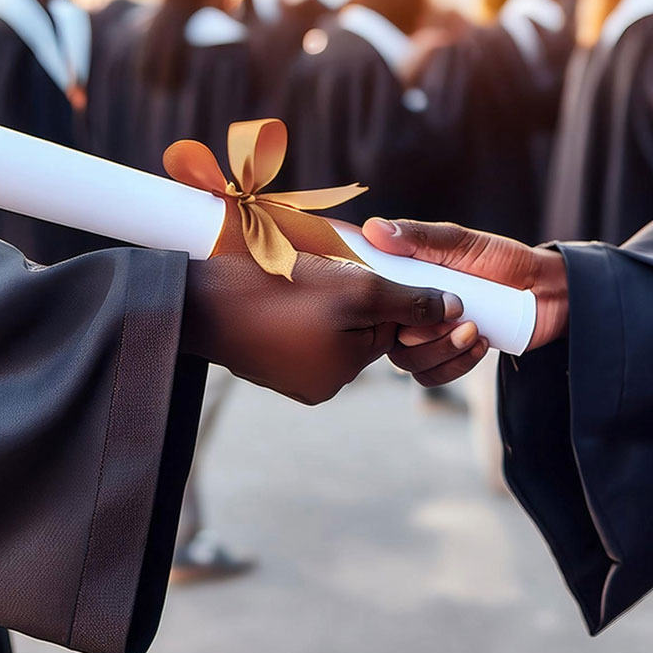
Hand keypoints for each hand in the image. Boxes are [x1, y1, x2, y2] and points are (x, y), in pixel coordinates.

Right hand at [181, 253, 459, 404]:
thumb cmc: (278, 289)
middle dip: (349, 296)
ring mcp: (291, 377)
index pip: (386, 326)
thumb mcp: (355, 288)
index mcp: (345, 370)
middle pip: (359, 329)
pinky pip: (298, 333)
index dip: (379, 290)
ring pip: (328, 329)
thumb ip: (408, 300)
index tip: (354, 267)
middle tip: (319, 271)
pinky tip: (274, 292)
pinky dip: (293, 310)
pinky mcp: (266, 364)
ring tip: (292, 278)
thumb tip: (455, 309)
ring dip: (321, 300)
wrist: (196, 301)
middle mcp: (322, 384)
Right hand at [361, 218, 568, 386]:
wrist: (543, 290)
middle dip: (422, 332)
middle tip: (460, 315)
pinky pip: (432, 376)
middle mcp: (409, 312)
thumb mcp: (460, 242)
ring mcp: (428, 337)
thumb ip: (419, 238)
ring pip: (408, 362)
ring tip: (474, 330)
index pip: (373, 298)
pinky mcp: (448, 358)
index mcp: (404, 281)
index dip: (383, 302)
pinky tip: (480, 343)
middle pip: (387, 337)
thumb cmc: (501, 260)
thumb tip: (374, 229)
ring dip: (441, 350)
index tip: (414, 295)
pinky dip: (454, 365)